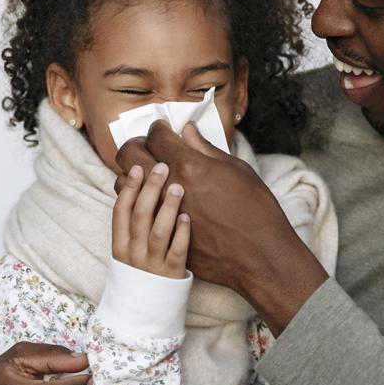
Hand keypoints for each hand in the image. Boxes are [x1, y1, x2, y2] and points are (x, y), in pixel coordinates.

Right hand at [112, 161, 190, 278]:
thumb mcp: (129, 251)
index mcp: (120, 246)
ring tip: (178, 187)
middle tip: (162, 167)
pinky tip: (189, 217)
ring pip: (158, 232)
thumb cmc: (142, 274)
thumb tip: (139, 189)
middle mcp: (133, 255)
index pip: (120, 211)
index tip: (138, 167)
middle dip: (150, 188)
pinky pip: (177, 251)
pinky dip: (182, 233)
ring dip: (168, 207)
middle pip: (139, 216)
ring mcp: (152, 265)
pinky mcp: (171, 276)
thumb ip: (133, 225)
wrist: (146, 315)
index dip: (129, 188)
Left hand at [115, 122, 327, 334]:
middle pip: (130, 154)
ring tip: (147, 174)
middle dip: (137, 144)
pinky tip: (152, 200)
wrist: (260, 255)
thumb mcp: (237, 170)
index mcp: (190, 165)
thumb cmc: (256, 210)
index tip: (163, 130)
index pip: (156, 135)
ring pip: (123, 184)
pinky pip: (133, 212)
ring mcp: (160, 212)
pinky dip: (137, 200)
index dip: (158, 128)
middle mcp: (169, 186)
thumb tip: (187, 132)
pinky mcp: (161, 233)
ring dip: (132, 173)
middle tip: (150, 147)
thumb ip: (206, 148)